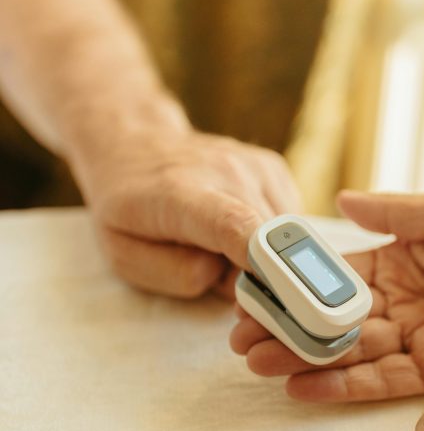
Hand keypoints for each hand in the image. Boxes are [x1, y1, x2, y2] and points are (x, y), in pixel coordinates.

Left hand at [71, 105, 301, 297]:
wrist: (135, 146)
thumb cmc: (127, 210)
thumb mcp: (126, 258)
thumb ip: (179, 275)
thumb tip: (230, 277)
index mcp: (181, 194)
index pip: (234, 225)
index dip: (262, 258)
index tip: (278, 284)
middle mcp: (225, 171)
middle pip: (270, 243)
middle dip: (257, 278)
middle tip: (219, 278)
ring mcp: (254, 165)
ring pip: (285, 238)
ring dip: (262, 256)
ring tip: (221, 245)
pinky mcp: (273, 167)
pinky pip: (290, 222)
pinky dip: (270, 237)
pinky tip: (238, 227)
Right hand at [230, 189, 423, 400]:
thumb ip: (392, 216)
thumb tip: (340, 201)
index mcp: (395, 261)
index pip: (332, 278)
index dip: (293, 288)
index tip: (251, 295)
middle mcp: (398, 302)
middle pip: (332, 322)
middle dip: (287, 331)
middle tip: (241, 342)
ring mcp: (415, 337)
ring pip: (350, 354)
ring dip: (306, 361)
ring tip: (260, 366)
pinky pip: (385, 381)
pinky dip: (346, 387)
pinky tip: (305, 389)